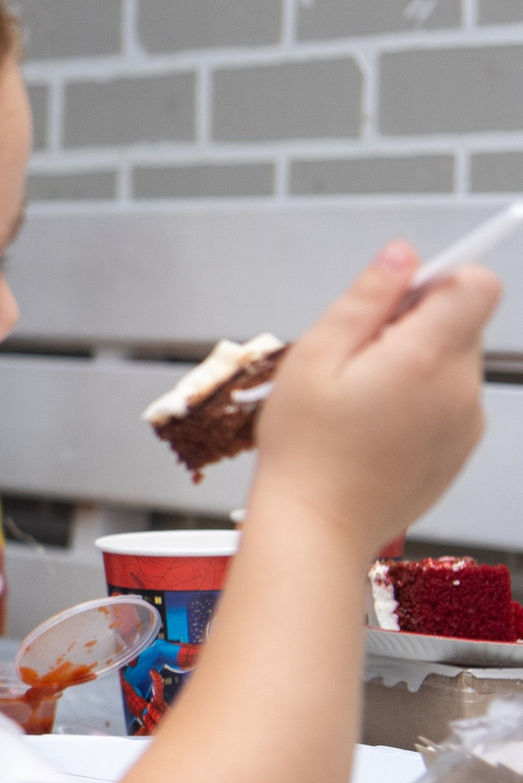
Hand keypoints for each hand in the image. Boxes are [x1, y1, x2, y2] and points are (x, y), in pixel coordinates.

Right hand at [251, 242, 499, 556]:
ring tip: (360, 398)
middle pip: (460, 322)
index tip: (401, 293)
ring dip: (414, 362)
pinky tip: (374, 425)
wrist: (318, 527)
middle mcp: (460, 388)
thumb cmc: (305, 448)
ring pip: (453, 360)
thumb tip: (402, 255)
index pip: (476, 285)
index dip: (440, 277)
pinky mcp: (462, 447)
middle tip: (355, 357)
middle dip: (413, 323)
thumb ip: (365, 300)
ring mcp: (468, 421)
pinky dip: (419, 398)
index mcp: (425, 358)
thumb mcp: (314, 356)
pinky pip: (450, 398)